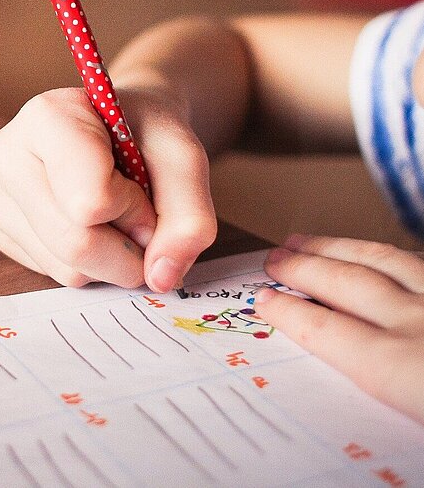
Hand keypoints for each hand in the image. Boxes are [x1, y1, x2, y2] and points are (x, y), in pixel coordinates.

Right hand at [0, 86, 215, 290]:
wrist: (118, 130)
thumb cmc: (145, 135)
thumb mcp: (184, 158)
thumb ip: (189, 216)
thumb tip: (161, 277)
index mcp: (46, 117)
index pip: (90, 201)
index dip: (134, 209)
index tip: (143, 186)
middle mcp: (6, 155)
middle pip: (75, 243)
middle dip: (127, 248)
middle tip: (142, 219)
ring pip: (66, 268)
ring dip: (110, 260)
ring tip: (113, 217)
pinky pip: (53, 275)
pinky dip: (88, 265)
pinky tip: (89, 226)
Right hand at [255, 234, 423, 423]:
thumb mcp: (413, 428)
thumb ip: (376, 389)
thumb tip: (340, 371)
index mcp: (399, 367)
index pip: (323, 329)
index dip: (286, 311)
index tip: (262, 300)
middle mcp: (418, 322)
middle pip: (346, 283)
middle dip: (302, 267)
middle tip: (275, 258)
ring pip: (383, 260)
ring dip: (338, 247)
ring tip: (309, 241)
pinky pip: (420, 260)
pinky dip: (390, 254)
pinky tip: (381, 255)